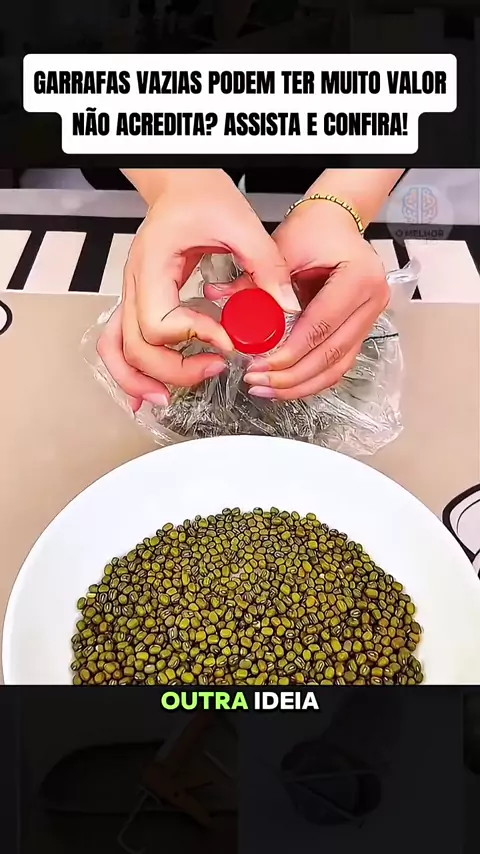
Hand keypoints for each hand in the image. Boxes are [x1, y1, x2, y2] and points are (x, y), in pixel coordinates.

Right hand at [97, 170, 291, 410]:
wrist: (183, 185)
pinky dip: (129, 372)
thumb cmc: (203, 198)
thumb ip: (266, 267)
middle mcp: (135, 284)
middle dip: (174, 370)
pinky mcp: (140, 304)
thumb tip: (287, 309)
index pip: (159, 322)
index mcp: (154, 265)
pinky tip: (147, 393)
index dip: (194, 337)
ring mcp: (132, 296)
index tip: (228, 339)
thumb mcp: (242, 225)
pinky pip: (119, 344)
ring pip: (117, 351)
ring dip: (139, 380)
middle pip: (137, 348)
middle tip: (214, 369)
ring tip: (166, 400)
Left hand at [243, 200, 389, 399]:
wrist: (336, 221)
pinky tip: (286, 385)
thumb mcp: (283, 247)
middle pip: (332, 354)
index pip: (320, 326)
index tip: (259, 365)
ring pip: (338, 366)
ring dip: (302, 384)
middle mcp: (372, 301)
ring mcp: (370, 318)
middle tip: (258, 382)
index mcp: (359, 278)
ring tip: (268, 389)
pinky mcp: (360, 329)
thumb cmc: (314, 229)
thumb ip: (255, 278)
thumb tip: (219, 297)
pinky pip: (338, 362)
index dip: (289, 352)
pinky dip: (312, 377)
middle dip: (292, 376)